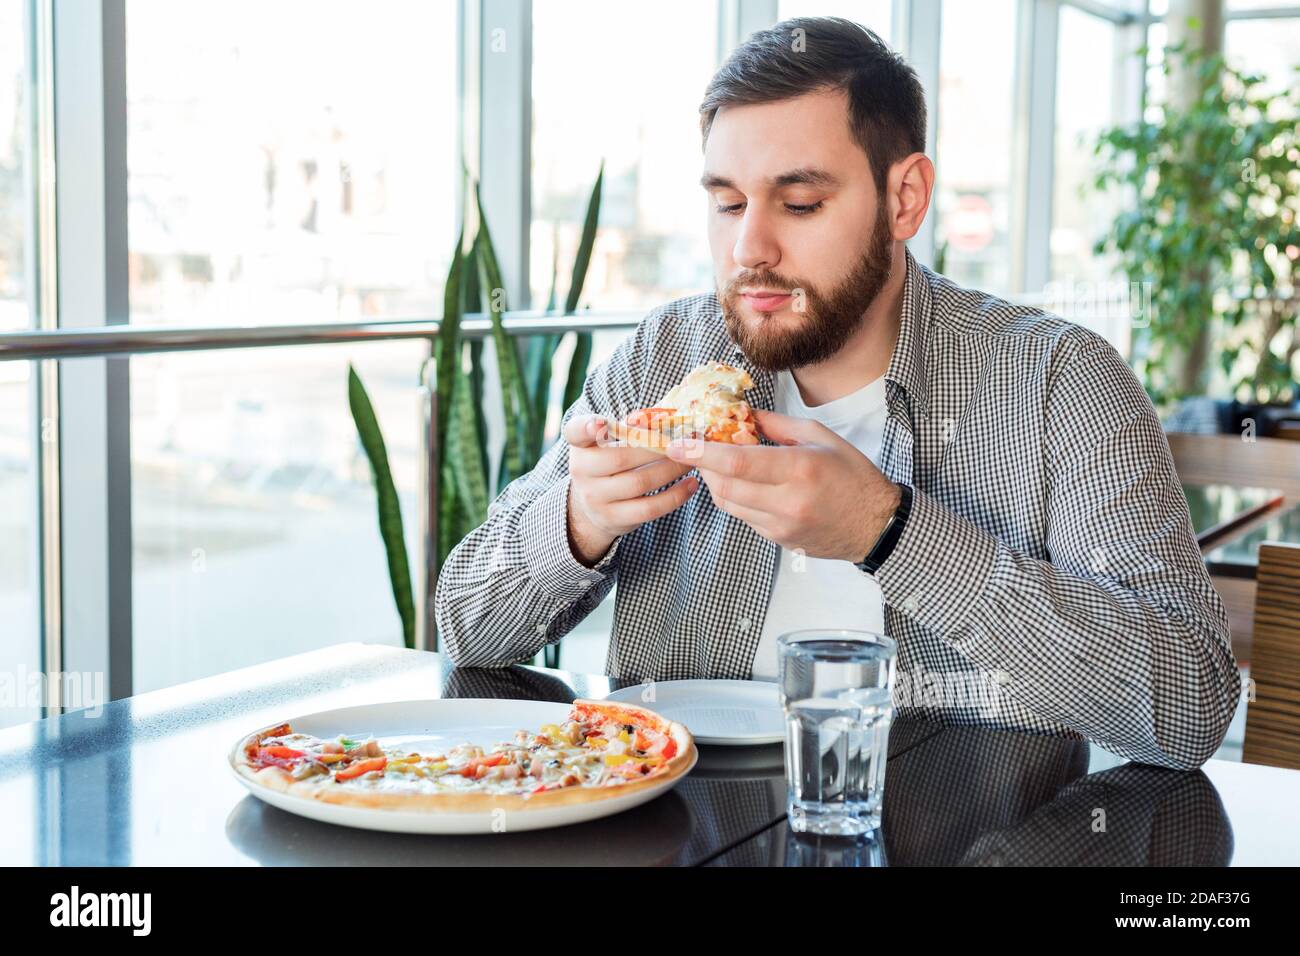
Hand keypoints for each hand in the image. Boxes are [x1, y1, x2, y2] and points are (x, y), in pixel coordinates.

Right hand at [562, 414, 698, 565]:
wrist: (592, 509)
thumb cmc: (609, 465)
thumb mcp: (608, 445)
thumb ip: (628, 429)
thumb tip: (660, 418)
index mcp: (580, 446)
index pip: (575, 432)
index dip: (586, 427)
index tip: (600, 422)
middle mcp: (581, 472)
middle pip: (621, 458)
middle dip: (657, 448)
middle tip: (684, 442)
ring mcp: (595, 498)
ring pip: (639, 482)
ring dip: (671, 470)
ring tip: (692, 461)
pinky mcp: (613, 519)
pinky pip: (649, 508)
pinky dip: (674, 496)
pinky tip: (690, 485)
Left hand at [666, 408, 900, 561]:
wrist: (876, 525)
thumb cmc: (853, 475)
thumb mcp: (820, 437)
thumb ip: (776, 426)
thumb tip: (742, 414)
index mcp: (800, 468)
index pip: (737, 463)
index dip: (702, 453)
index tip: (679, 443)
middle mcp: (788, 501)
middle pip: (724, 486)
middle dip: (704, 467)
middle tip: (698, 450)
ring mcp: (782, 525)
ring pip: (730, 504)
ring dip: (717, 482)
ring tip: (720, 464)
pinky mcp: (778, 540)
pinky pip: (744, 517)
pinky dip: (737, 498)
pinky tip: (745, 484)